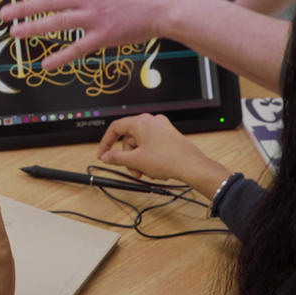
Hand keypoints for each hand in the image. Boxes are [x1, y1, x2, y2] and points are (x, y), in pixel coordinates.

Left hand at [0, 0, 183, 70]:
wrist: (164, 6)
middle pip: (48, 1)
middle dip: (22, 7)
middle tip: (5, 14)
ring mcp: (95, 16)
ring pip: (56, 22)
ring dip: (33, 28)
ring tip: (16, 33)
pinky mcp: (104, 36)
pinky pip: (76, 48)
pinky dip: (59, 57)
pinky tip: (45, 63)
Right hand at [96, 114, 230, 198]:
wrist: (192, 166)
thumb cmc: (169, 159)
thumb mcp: (136, 160)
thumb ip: (117, 157)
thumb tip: (106, 156)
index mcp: (141, 122)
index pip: (116, 128)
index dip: (106, 143)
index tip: (104, 154)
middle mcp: (151, 122)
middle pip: (129, 139)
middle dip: (129, 158)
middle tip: (133, 170)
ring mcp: (161, 128)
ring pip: (140, 145)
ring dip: (140, 161)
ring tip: (147, 172)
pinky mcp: (168, 136)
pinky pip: (151, 146)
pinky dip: (149, 159)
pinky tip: (155, 170)